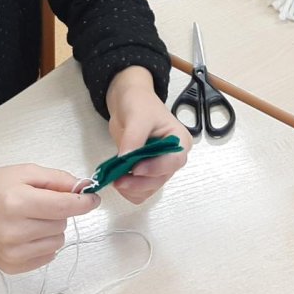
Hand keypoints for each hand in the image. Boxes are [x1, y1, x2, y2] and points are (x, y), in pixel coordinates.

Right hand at [0, 166, 98, 273]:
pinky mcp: (12, 265)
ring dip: (52, 228)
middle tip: (38, 203)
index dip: (83, 202)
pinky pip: (48, 255)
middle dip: (58, 211)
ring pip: (58, 241)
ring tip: (31, 218)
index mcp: (16, 203)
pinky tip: (27, 232)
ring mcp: (11, 252)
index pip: (63, 207)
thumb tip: (83, 188)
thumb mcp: (26, 172)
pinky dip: (44, 242)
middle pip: (61, 223)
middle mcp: (12, 231)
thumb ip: (57, 179)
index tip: (93, 199)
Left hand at [105, 66, 190, 204]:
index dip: (155, 168)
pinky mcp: (146, 173)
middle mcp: (172, 158)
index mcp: (179, 141)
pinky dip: (128, 189)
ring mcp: (159, 168)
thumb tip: (126, 159)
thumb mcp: (137, 116)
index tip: (135, 168)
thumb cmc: (138, 103)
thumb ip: (134, 138)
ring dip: (132, 188)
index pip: (173, 161)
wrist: (126, 102)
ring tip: (115, 177)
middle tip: (117, 179)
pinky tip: (117, 178)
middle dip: (138, 182)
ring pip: (149, 189)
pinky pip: (140, 191)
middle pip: (160, 179)